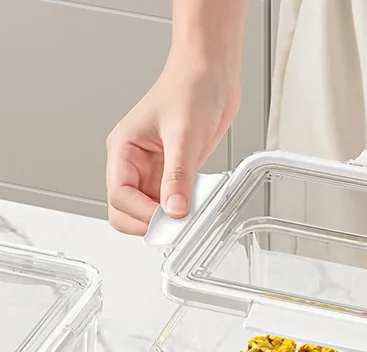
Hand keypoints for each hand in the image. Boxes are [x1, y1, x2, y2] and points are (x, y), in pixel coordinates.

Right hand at [106, 58, 239, 234]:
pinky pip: (172, 203)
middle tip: (175, 226)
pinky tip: (197, 204)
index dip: (141, 214)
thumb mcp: (184, 135)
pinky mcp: (174, 174)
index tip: (168, 221)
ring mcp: (154, 170)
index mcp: (123, 149)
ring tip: (190, 214)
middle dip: (147, 222)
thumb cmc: (190, 88)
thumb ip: (178, 177)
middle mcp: (134, 163)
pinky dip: (183, 210)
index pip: (119, 196)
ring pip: (149, 210)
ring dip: (167, 218)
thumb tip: (174, 211)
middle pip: (125, 210)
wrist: (211, 73)